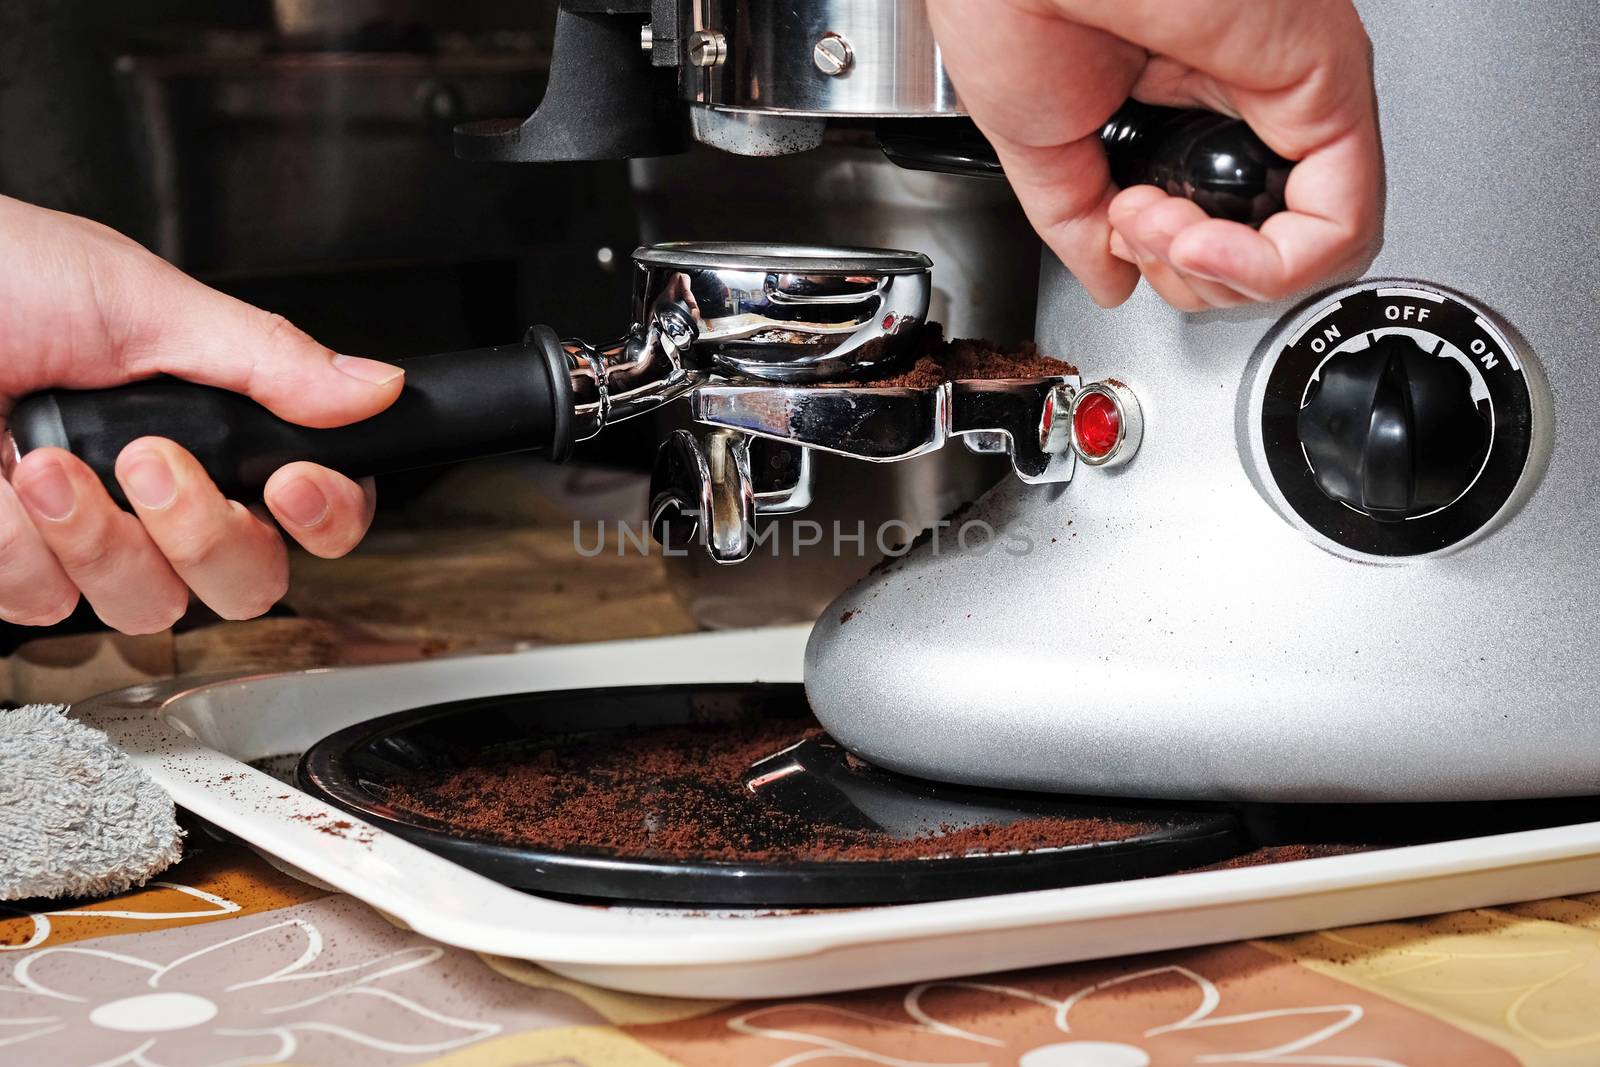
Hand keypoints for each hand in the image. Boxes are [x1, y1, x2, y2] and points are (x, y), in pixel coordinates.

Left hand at [0, 196, 402, 632]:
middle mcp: (158, 495)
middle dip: (202, 529)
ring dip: (98, 533)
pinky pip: (44, 602)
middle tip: (151, 463)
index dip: (325, 514)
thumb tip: (375, 386)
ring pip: (149, 603)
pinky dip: (18, 541)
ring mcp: (87, 538)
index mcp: (208, 427)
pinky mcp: (14, 565)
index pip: (313, 507)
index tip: (292, 484)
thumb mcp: (139, 301)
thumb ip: (265, 356)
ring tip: (45, 455)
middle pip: (247, 582)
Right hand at [928, 0, 1383, 309]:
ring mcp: (1291, 88)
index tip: (1116, 233)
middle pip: (1272, 246)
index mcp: (1190, 92)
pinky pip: (1339, 223)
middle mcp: (1252, 89)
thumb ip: (1082, 222)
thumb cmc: (1015, 7)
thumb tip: (1113, 280)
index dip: (1170, 264)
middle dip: (1192, 275)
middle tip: (1131, 231)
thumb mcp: (1043, 147)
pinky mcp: (1324, 85)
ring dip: (1221, 274)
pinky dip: (1266, 266)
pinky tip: (1196, 245)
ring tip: (1157, 230)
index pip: (1225, 227)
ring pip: (1316, 246)